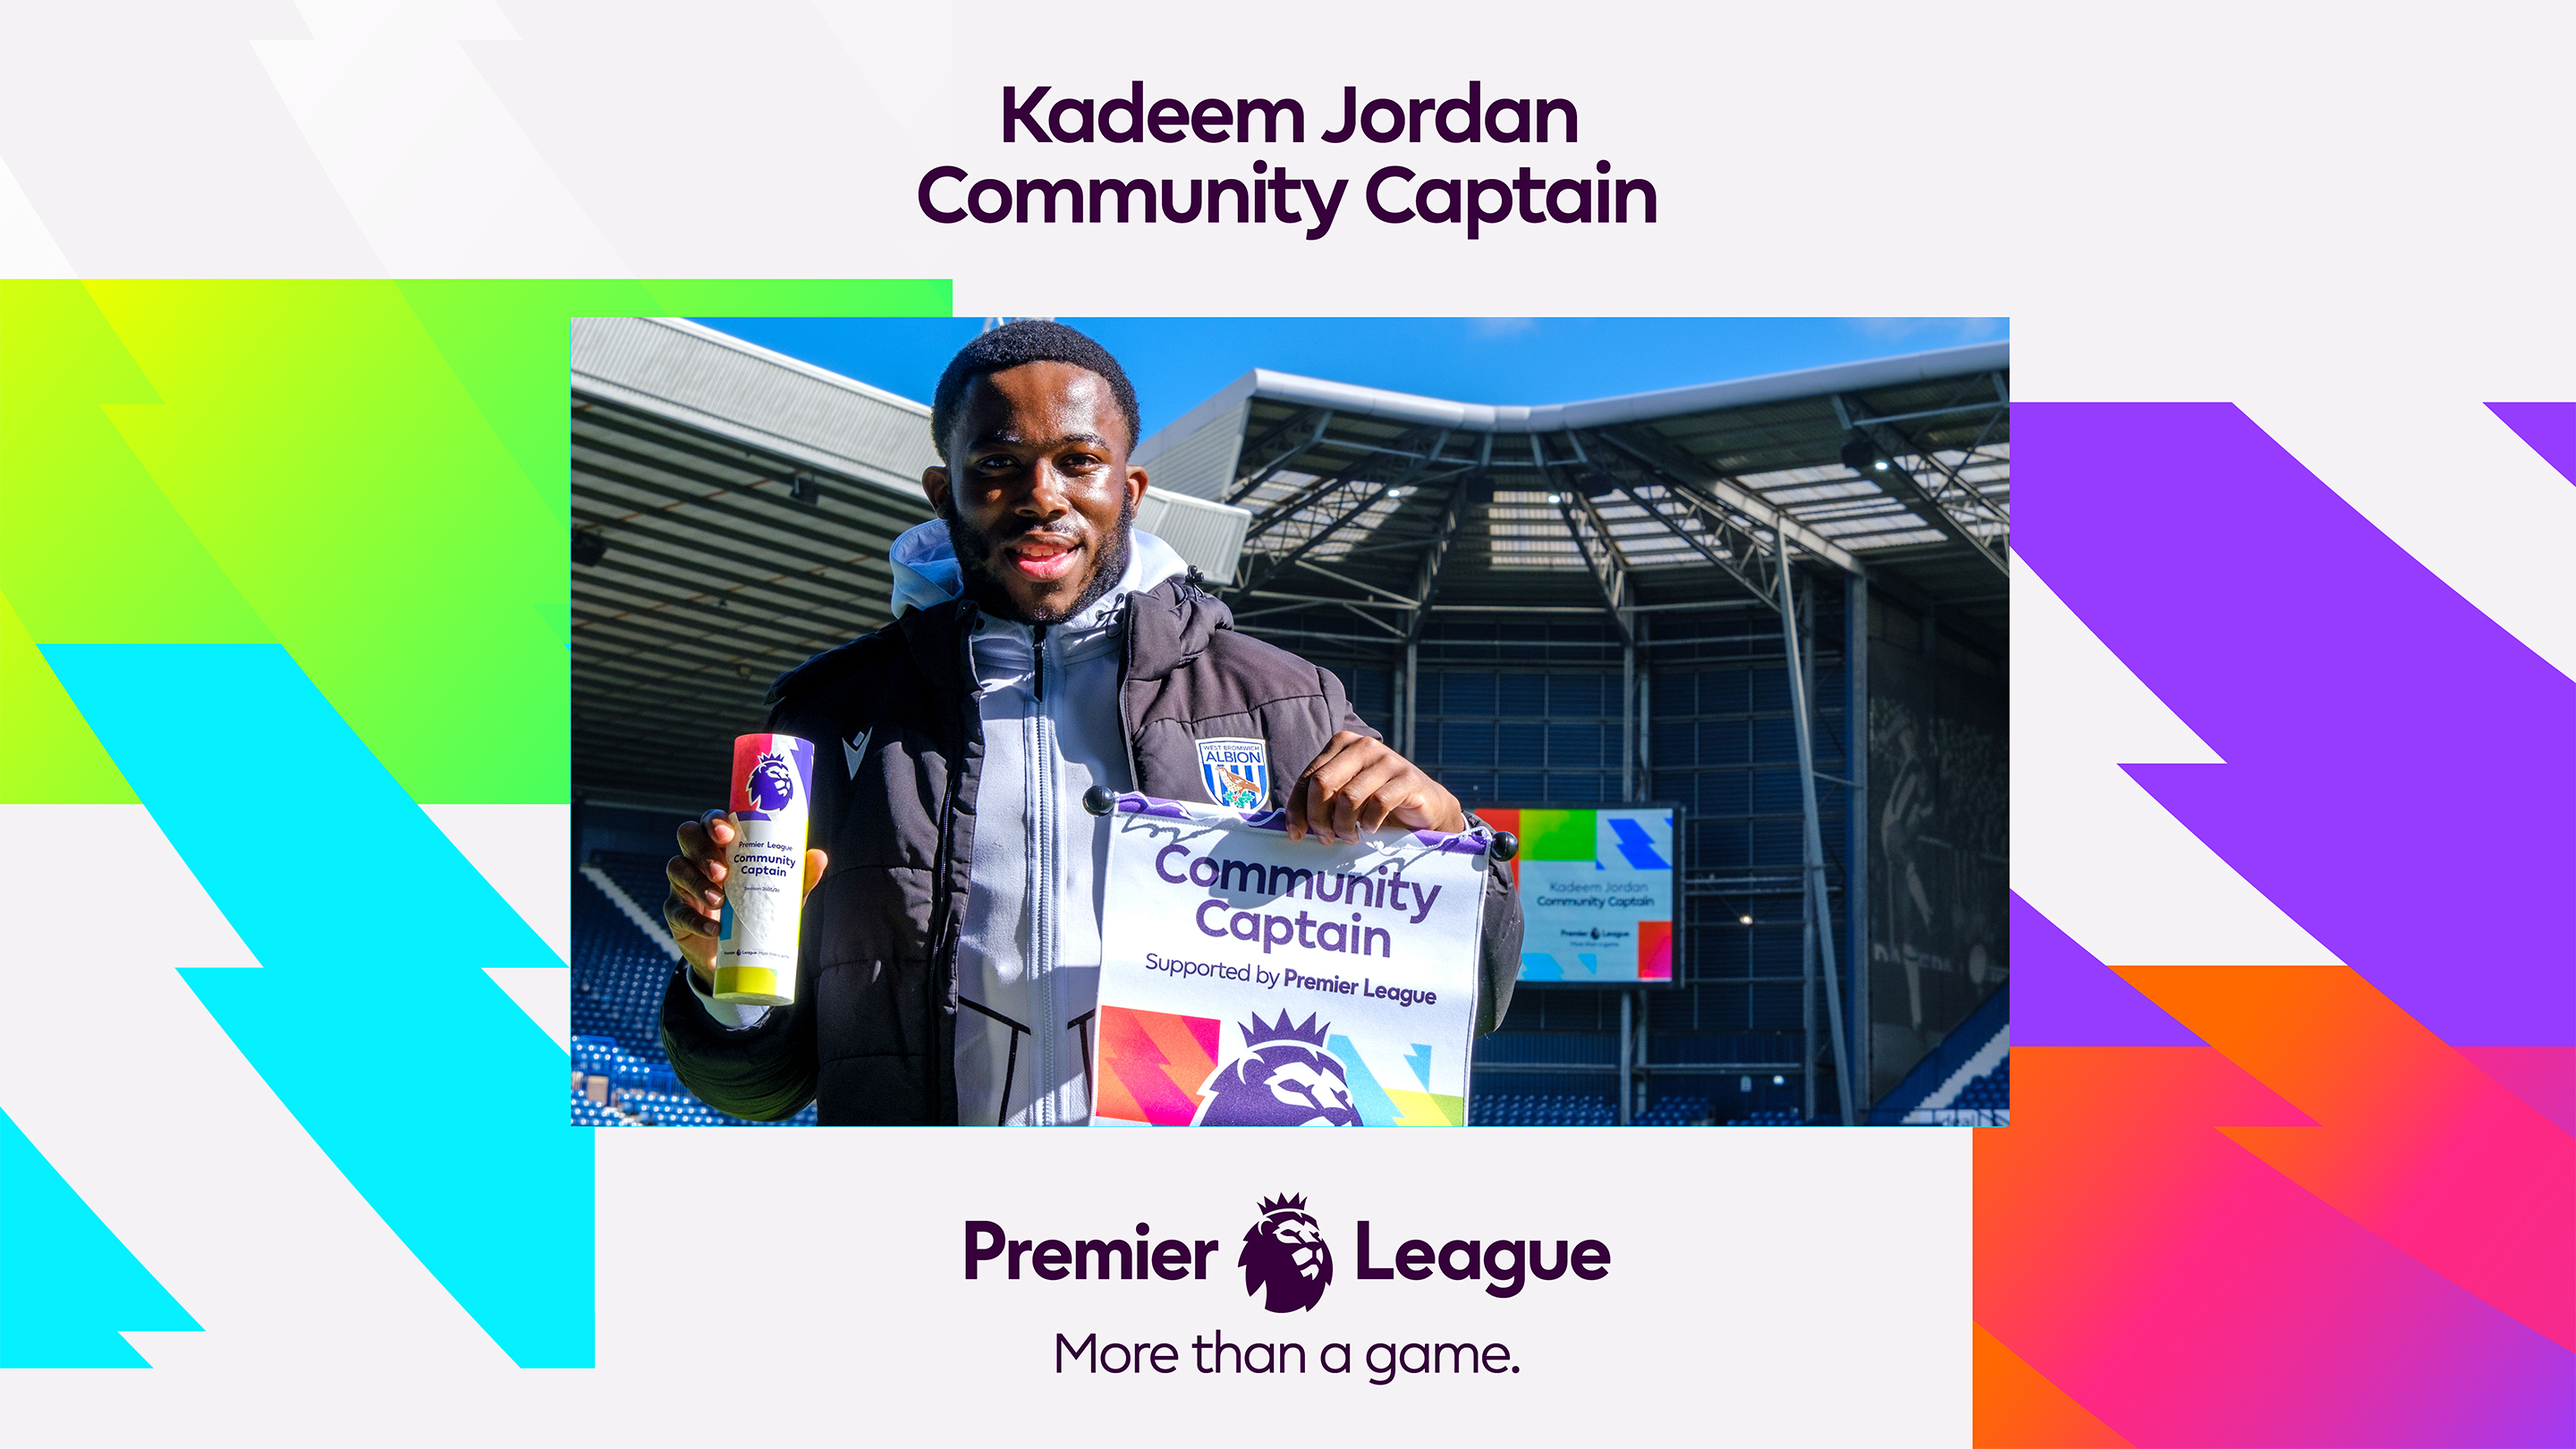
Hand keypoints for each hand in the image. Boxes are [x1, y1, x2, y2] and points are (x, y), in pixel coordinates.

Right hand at [664, 810, 828, 986]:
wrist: (737, 953)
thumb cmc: (757, 910)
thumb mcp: (779, 894)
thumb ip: (797, 876)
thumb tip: (819, 856)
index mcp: (722, 845)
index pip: (710, 820)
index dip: (714, 821)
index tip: (727, 833)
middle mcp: (698, 858)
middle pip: (687, 835)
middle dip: (702, 849)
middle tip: (723, 871)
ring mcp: (682, 884)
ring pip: (675, 868)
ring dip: (696, 882)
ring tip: (719, 901)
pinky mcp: (676, 913)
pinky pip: (677, 910)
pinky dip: (695, 920)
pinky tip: (713, 929)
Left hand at [1284, 732, 1466, 844]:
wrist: (1425, 806)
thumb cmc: (1377, 803)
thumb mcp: (1344, 797)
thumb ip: (1320, 801)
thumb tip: (1290, 825)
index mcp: (1342, 744)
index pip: (1308, 777)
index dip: (1297, 810)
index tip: (1296, 835)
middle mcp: (1363, 745)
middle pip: (1322, 784)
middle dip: (1318, 818)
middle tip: (1326, 838)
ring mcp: (1388, 759)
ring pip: (1348, 797)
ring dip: (1344, 826)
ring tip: (1350, 838)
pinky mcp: (1408, 778)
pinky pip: (1378, 803)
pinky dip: (1370, 823)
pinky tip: (1371, 829)